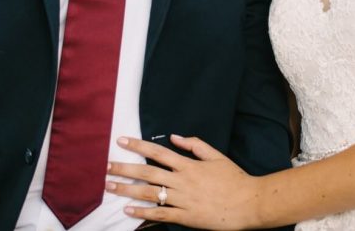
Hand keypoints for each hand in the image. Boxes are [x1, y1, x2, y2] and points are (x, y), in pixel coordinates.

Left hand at [108, 134, 263, 229]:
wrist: (249, 203)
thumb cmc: (234, 178)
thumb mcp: (216, 156)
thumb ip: (195, 145)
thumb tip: (174, 137)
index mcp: (189, 165)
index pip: (158, 152)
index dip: (138, 145)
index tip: (121, 141)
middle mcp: (182, 181)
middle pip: (147, 172)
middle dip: (124, 168)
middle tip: (105, 165)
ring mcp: (183, 200)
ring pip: (149, 194)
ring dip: (127, 189)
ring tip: (109, 186)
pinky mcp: (185, 217)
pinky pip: (160, 215)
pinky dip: (142, 213)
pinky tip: (128, 210)